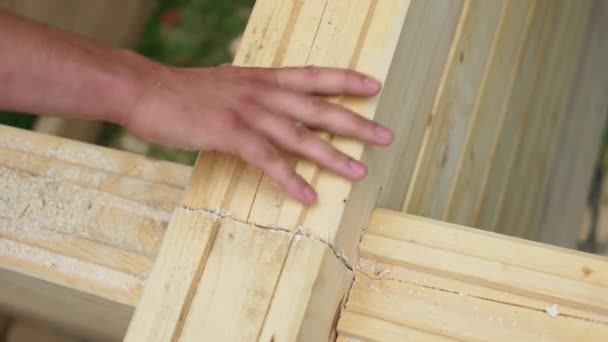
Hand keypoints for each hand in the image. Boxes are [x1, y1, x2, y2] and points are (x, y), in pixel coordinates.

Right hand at [125, 63, 393, 203]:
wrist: (145, 89)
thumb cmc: (183, 90)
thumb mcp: (227, 83)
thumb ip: (252, 93)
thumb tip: (269, 103)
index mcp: (263, 79)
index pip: (314, 76)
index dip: (346, 80)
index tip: (374, 86)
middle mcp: (263, 93)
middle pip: (319, 108)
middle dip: (356, 122)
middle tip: (386, 136)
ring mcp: (248, 114)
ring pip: (301, 136)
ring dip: (333, 156)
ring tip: (359, 171)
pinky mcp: (230, 136)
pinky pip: (268, 161)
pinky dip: (290, 180)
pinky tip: (308, 197)